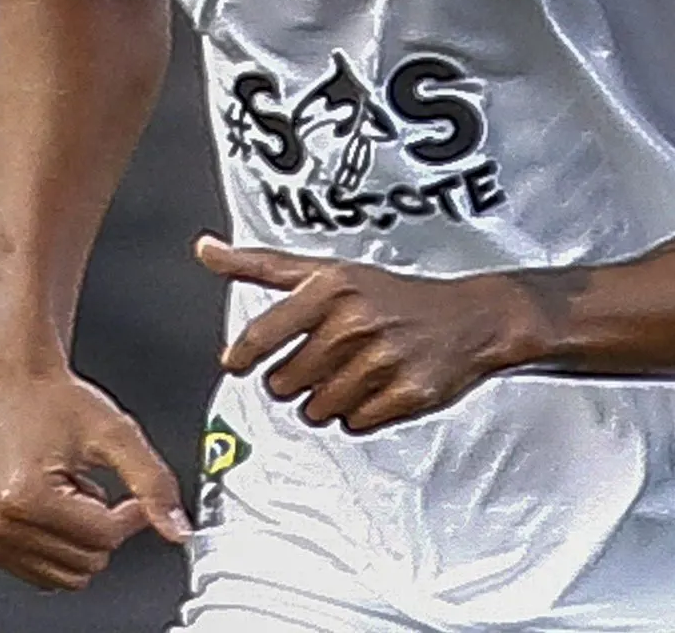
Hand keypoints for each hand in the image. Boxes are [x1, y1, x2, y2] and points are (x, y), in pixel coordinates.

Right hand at [0, 361, 187, 590]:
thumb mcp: (117, 435)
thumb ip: (153, 484)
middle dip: (103, 527)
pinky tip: (54, 507)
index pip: (103, 539)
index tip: (133, 495)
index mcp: (25, 496)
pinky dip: (60, 545)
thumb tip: (178, 530)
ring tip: (70, 494)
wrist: (20, 383)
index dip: (130, 515)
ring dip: (80, 538)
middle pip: (85, 562)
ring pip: (66, 575)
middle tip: (96, 488)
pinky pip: (42, 572)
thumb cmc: (59, 402)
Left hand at [195, 235, 543, 432]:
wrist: (470, 317)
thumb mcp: (326, 270)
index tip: (238, 364)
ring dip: (327, 401)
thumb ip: (260, 265)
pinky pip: (353, 425)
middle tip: (323, 362)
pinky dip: (359, 415)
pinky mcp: (406, 394)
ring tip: (354, 373)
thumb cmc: (391, 295)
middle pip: (284, 383)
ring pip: (316, 410)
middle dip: (296, 380)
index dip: (244, 357)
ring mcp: (382, 359)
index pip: (261, 334)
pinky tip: (376, 388)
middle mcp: (354, 321)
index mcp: (330, 287)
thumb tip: (204, 249)